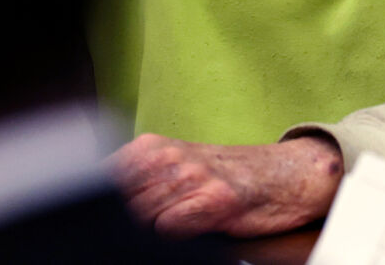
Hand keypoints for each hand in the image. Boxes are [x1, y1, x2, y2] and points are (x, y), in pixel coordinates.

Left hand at [109, 133, 342, 237]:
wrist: (286, 175)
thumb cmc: (227, 179)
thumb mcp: (175, 170)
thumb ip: (138, 184)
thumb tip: (99, 210)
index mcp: (150, 148)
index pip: (99, 182)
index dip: (103, 206)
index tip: (112, 218)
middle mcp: (167, 156)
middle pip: (117, 203)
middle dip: (128, 220)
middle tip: (158, 221)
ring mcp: (191, 176)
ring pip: (139, 217)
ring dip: (153, 229)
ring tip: (181, 223)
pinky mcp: (214, 200)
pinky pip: (168, 228)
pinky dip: (175, 236)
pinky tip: (196, 228)